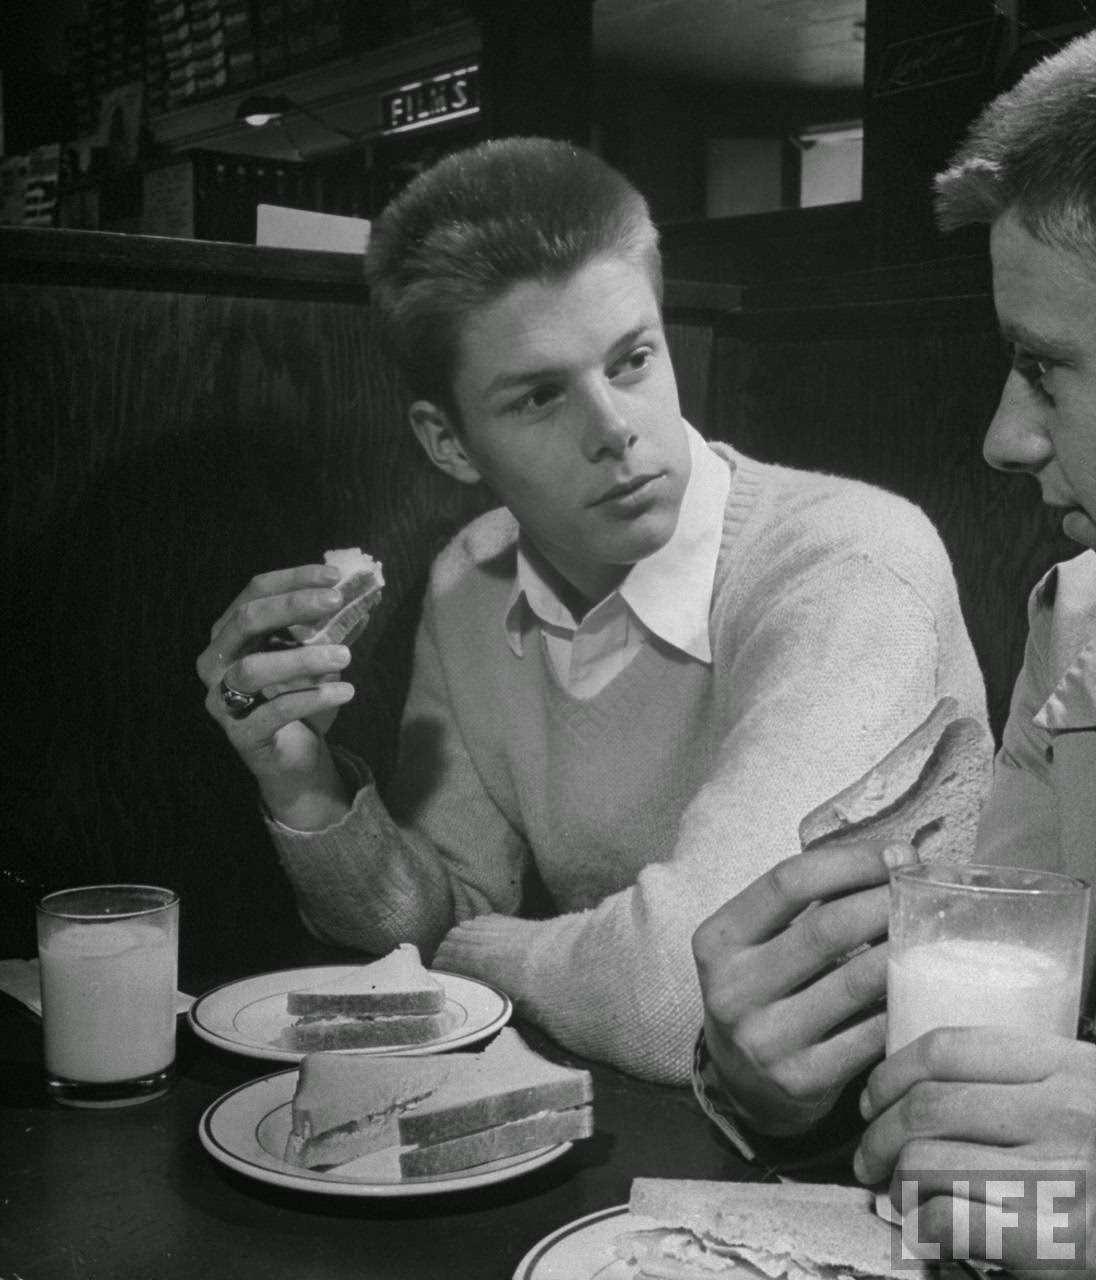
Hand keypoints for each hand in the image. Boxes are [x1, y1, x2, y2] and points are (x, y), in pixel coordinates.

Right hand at [196, 564, 356, 805]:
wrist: (296, 759)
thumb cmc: (302, 698)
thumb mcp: (318, 656)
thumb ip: (333, 627)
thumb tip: (364, 594)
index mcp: (230, 633)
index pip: (254, 592)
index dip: (294, 579)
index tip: (335, 577)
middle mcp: (215, 661)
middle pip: (246, 620)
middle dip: (293, 606)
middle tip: (336, 601)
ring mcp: (220, 700)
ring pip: (253, 668)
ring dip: (303, 657)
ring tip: (346, 655)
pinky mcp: (240, 735)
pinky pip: (273, 712)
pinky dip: (312, 698)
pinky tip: (344, 691)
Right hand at [692, 841, 917, 1136]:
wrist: (741, 1082)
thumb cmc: (765, 989)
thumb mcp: (759, 942)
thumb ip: (808, 904)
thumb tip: (897, 858)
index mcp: (718, 939)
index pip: (787, 882)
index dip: (850, 862)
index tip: (898, 853)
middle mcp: (733, 988)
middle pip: (825, 929)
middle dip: (885, 902)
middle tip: (926, 890)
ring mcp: (766, 1038)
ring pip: (854, 982)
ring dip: (903, 950)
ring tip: (935, 930)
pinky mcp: (802, 1080)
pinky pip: (869, 1035)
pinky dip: (902, 1004)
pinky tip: (924, 985)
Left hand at [855, 1029, 1095, 1277]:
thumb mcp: (1093, 1093)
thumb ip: (1036, 1082)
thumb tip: (943, 1086)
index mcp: (1069, 1067)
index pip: (950, 1047)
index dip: (893, 1071)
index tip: (875, 1096)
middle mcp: (1060, 1112)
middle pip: (926, 1106)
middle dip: (878, 1133)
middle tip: (868, 1155)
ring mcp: (1057, 1175)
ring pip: (926, 1161)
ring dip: (896, 1181)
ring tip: (897, 1194)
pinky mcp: (1052, 1239)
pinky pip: (948, 1220)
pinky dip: (924, 1227)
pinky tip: (931, 1232)